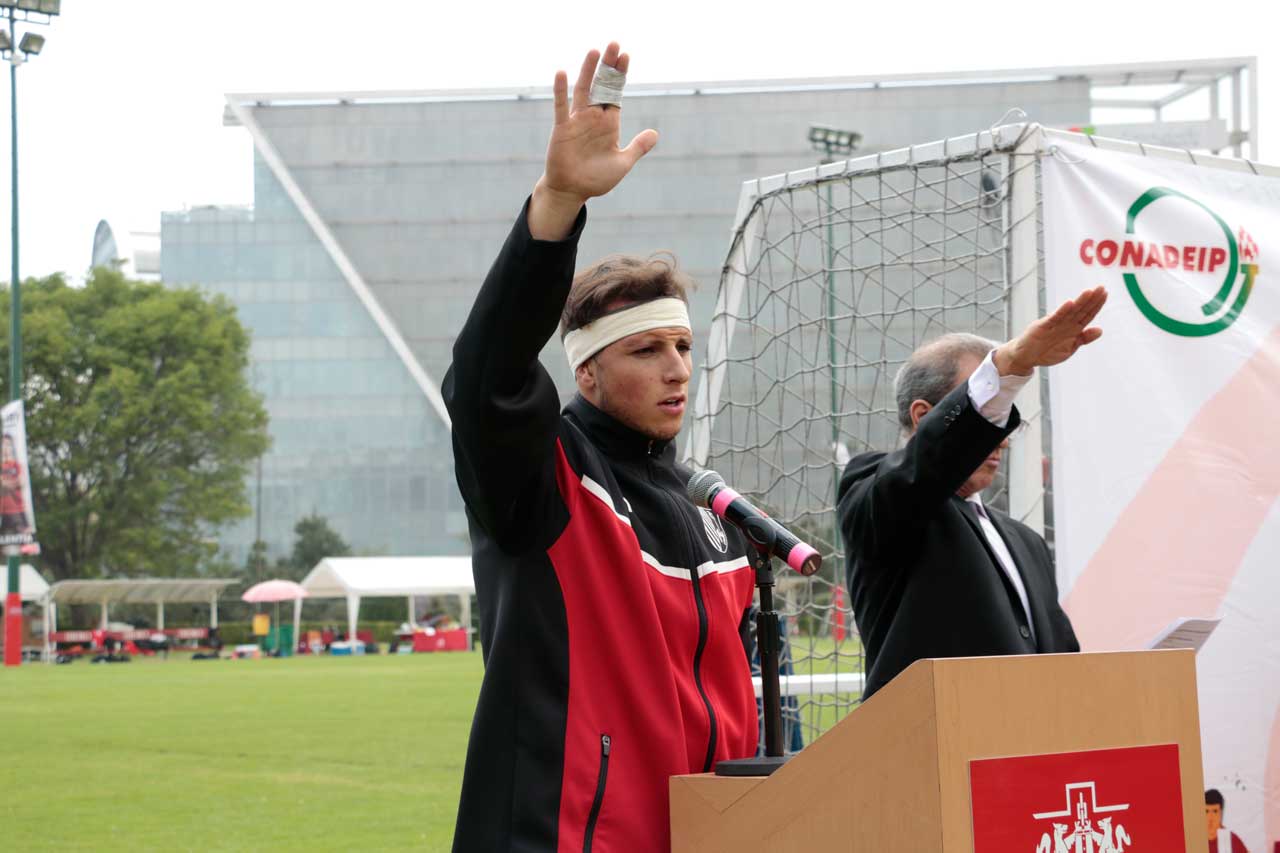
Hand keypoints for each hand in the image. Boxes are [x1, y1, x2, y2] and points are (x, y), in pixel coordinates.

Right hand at [528, 42, 658, 239]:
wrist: (572, 191)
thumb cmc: (596, 179)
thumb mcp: (622, 163)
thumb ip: (637, 148)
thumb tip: (655, 133)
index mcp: (609, 123)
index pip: (616, 93)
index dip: (620, 75)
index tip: (625, 56)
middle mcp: (593, 117)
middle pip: (602, 86)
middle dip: (608, 66)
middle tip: (614, 44)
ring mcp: (577, 121)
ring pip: (584, 90)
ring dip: (589, 71)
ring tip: (595, 51)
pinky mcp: (562, 129)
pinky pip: (561, 107)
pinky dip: (560, 90)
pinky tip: (561, 73)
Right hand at [994, 286, 1106, 375]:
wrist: (1027, 357)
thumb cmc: (1047, 351)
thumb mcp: (1070, 348)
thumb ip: (1084, 338)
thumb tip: (1100, 330)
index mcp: (1073, 328)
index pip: (1088, 314)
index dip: (1097, 305)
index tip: (1105, 293)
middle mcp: (1065, 323)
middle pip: (1081, 310)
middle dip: (1092, 299)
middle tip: (1101, 287)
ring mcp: (1055, 324)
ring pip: (1070, 312)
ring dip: (1079, 302)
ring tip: (1089, 292)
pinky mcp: (1043, 327)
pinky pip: (1054, 318)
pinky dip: (1062, 311)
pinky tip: (1069, 303)